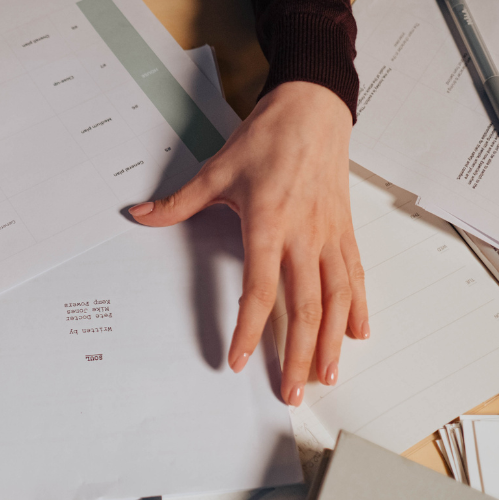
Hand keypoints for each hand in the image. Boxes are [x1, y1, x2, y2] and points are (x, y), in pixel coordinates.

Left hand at [128, 81, 367, 405]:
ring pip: (337, 299)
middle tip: (289, 391)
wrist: (313, 108)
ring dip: (331, 342)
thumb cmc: (268, 137)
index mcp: (268, 223)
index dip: (248, 328)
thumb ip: (178, 202)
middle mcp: (304, 235)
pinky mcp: (345, 231)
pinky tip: (358, 335)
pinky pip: (355, 277)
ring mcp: (329, 235)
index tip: (236, 359)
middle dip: (295, 354)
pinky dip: (358, 308)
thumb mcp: (216, 170)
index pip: (260, 288)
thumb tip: (139, 215)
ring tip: (325, 376)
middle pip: (305, 306)